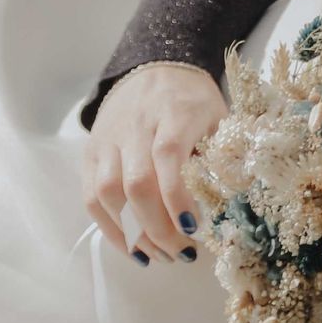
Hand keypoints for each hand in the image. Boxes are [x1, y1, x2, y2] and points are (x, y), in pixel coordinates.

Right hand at [82, 62, 224, 263]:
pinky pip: (91, 195)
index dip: (177, 196)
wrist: (156, 66)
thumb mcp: (218, 117)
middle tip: (181, 252)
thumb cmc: (194, 100)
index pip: (168, 155)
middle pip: (137, 182)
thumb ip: (222, 154)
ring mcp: (109, 139)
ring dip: (131, 232)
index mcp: (174, 112)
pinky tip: (131, 246)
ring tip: (158, 255)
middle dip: (158, 227)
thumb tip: (230, 204)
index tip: (193, 229)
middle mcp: (136, 125)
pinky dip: (108, 227)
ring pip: (108, 192)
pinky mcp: (92, 152)